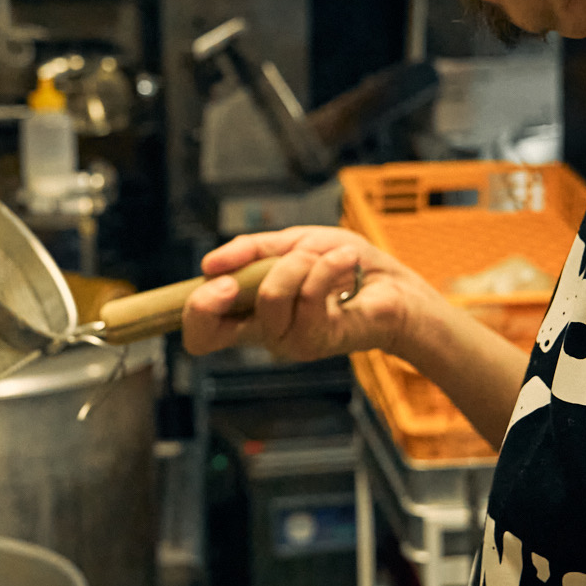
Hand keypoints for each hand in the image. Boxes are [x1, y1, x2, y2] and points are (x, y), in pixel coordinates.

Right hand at [182, 227, 434, 363]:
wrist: (393, 284)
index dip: (192, 309)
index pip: (199, 330)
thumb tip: (209, 265)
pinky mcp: (319, 340)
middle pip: (204, 336)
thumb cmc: (341, 267)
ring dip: (297, 263)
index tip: (215, 279)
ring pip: (269, 296)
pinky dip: (327, 266)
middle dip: (211, 300)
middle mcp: (261, 333)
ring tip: (323, 257)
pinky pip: (309, 295)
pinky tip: (346, 260)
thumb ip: (251, 251)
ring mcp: (288, 341)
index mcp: (247, 311)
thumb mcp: (289, 245)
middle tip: (234, 280)